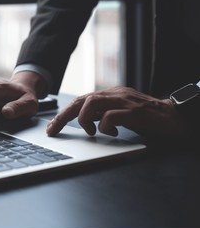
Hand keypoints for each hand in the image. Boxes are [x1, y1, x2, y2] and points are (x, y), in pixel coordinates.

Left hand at [46, 86, 184, 137]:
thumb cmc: (146, 118)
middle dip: (63, 116)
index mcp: (110, 95)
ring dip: (83, 119)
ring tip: (89, 132)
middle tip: (53, 130)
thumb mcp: (120, 114)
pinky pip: (111, 115)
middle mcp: (114, 94)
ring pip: (91, 102)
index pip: (80, 100)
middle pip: (81, 100)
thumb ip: (103, 115)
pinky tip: (110, 133)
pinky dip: (105, 125)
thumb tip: (84, 122)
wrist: (174, 116)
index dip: (64, 113)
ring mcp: (124, 101)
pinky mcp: (134, 111)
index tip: (52, 127)